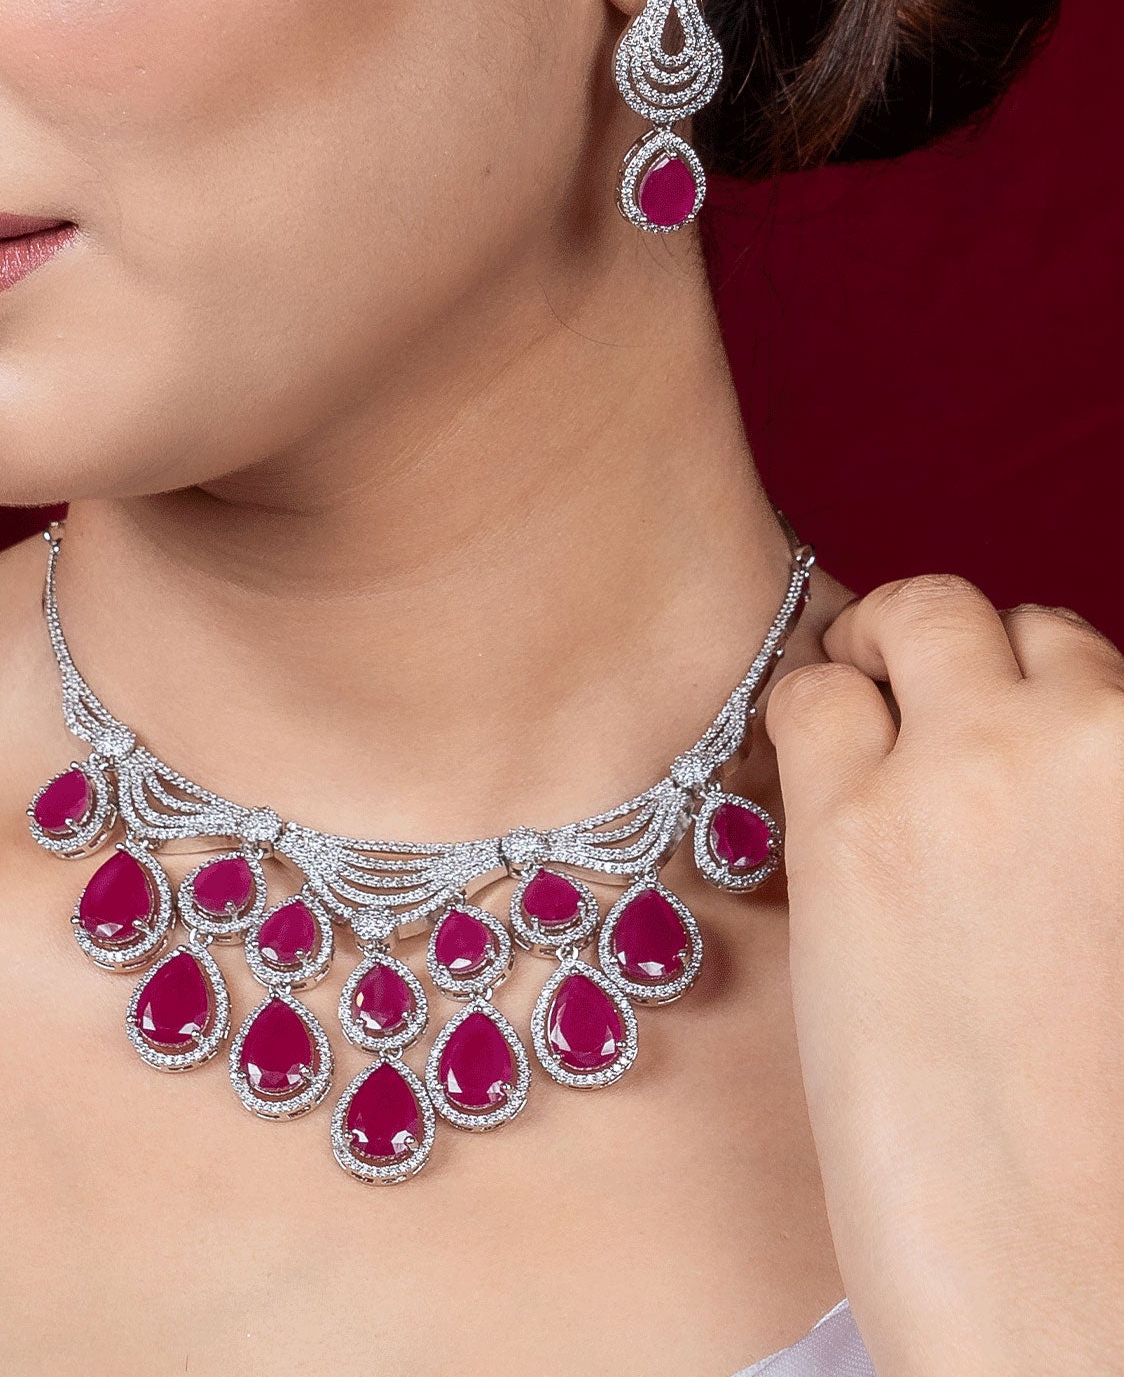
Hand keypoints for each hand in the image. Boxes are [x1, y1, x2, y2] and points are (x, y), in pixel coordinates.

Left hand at [765, 577, 1123, 1376]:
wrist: (1078, 1281)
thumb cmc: (1112, 1129)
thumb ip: (1094, 822)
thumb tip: (1040, 772)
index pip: (1090, 659)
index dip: (1032, 693)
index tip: (998, 738)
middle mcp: (1100, 738)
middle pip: (1010, 620)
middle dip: (959, 657)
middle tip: (916, 714)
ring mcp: (975, 768)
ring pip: (913, 614)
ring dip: (878, 659)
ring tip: (857, 724)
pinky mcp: (854, 823)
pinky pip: (807, 694)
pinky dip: (803, 718)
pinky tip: (809, 784)